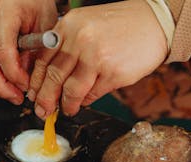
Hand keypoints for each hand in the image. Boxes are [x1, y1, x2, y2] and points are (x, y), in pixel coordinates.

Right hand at [0, 0, 58, 104]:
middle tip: (16, 98)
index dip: (14, 74)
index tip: (26, 86)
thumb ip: (35, 52)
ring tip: (14, 94)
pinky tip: (8, 83)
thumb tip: (24, 79)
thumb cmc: (37, 3)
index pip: (2, 52)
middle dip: (1, 86)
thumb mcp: (45, 24)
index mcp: (3, 12)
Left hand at [28, 0, 167, 117]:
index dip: (36, 82)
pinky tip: (83, 103)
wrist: (156, 21)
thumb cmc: (121, 25)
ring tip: (66, 110)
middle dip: (46, 99)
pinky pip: (91, 94)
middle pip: (53, 77)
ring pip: (70, 90)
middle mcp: (80, 39)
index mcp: (69, 26)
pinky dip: (85, 102)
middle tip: (43, 110)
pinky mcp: (113, 73)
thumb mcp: (87, 25)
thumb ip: (68, 46)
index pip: (43, 59)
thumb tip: (50, 78)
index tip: (34, 95)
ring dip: (66, 105)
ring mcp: (96, 57)